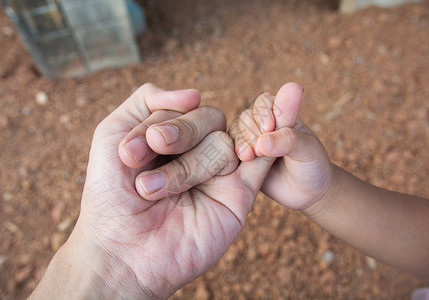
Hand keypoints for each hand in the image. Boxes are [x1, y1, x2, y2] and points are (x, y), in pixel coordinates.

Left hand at [31, 83, 273, 298]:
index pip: (185, 107)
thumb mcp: (112, 134)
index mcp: (173, 136)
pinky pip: (262, 161)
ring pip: (223, 144)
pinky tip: (259, 139)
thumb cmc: (110, 196)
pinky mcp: (238, 196)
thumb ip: (146, 101)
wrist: (121, 251)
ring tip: (151, 191)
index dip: (162, 121)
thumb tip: (194, 94)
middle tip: (150, 151)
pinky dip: (265, 145)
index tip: (128, 153)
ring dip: (185, 167)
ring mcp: (220, 174)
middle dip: (178, 133)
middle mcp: (198, 152)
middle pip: (209, 118)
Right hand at [231, 82, 334, 210]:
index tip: (269, 128)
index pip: (264, 102)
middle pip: (246, 117)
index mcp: (281, 114)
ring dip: (240, 143)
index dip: (263, 112)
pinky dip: (231, 155)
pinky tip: (239, 164)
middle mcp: (262, 124)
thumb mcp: (307, 150)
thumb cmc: (312, 166)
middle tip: (258, 150)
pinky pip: (228, 152)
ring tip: (247, 157)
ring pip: (234, 134)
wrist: (307, 193)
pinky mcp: (242, 159)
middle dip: (250, 131)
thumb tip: (262, 141)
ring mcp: (250, 141)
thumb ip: (288, 140)